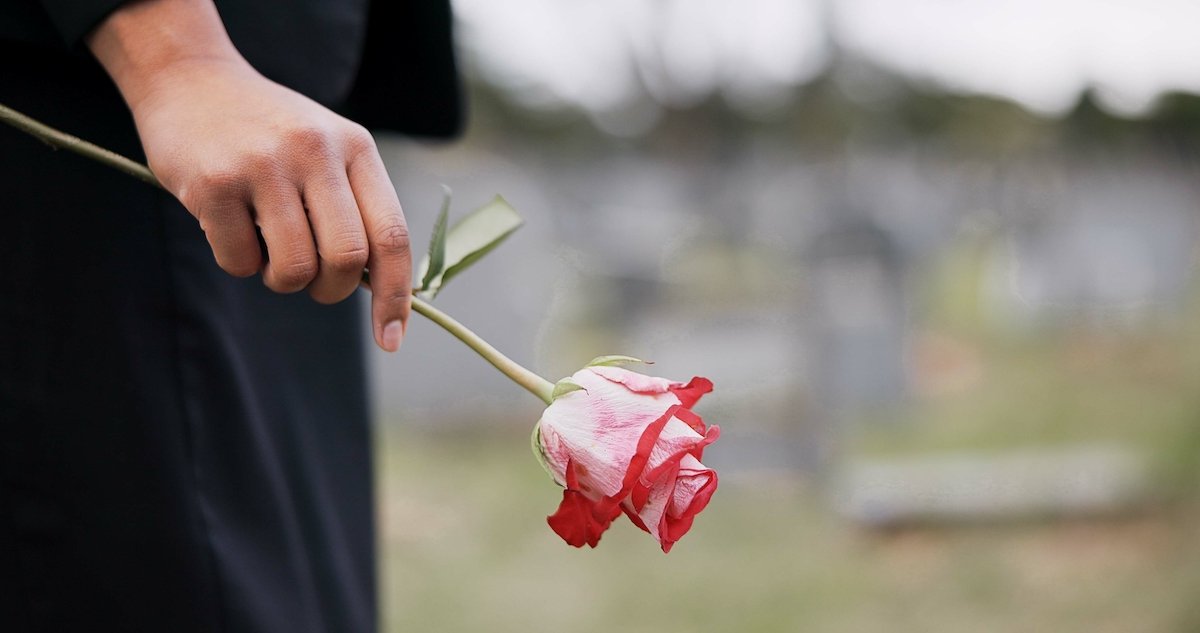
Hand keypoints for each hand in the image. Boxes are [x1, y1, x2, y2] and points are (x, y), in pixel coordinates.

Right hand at [88, 0, 408, 351]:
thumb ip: (356, 207)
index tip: (391, 339)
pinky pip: (239, 262)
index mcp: (356, 147)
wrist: (189, 76)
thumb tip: (380, 289)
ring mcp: (263, 165)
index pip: (393, 236)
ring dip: (282, 280)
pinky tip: (229, 226)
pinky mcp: (213, 183)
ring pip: (293, 269)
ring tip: (268, 250)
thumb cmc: (269, 131)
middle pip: (346, 259)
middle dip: (331, 290)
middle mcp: (315, 151)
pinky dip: (238, 263)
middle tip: (312, 283)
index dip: (396, 295)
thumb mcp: (327, 148)